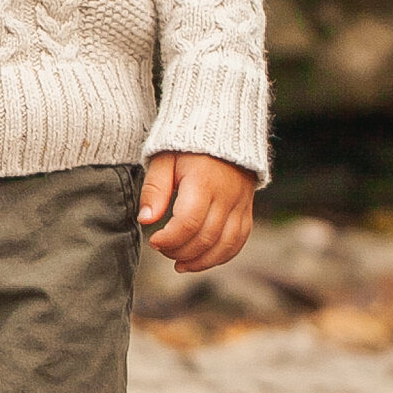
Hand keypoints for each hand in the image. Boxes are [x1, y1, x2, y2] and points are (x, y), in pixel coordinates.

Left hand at [139, 153, 256, 273]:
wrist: (222, 128)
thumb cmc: (187, 145)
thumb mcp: (164, 159)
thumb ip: (154, 189)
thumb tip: (145, 219)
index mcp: (203, 182)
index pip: (188, 223)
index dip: (169, 239)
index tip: (153, 241)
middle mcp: (226, 196)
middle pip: (206, 238)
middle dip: (181, 252)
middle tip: (162, 249)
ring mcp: (240, 204)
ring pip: (226, 245)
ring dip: (202, 261)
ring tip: (180, 264)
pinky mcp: (247, 209)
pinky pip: (239, 241)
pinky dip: (221, 256)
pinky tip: (202, 259)